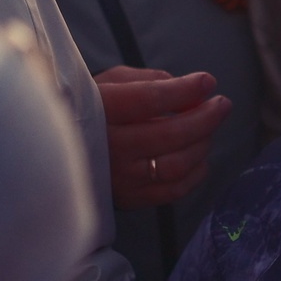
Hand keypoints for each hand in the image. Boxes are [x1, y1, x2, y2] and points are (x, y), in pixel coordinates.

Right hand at [97, 66, 227, 208]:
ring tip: (209, 129)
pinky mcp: (128, 198)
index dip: (184, 90)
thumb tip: (191, 90)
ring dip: (202, 145)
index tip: (208, 81)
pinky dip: (195, 173)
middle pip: (170, 134)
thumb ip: (149, 81)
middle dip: (205, 118)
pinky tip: (200, 156)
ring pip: (176, 165)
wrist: (58, 151)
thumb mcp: (110, 82)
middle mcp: (108, 147)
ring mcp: (119, 178)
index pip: (149, 99)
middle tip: (222, 104)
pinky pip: (172, 191)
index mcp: (98, 111)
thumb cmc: (92, 107)